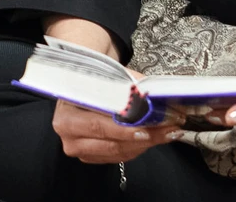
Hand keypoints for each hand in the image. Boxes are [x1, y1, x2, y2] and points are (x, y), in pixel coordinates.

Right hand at [40, 16, 179, 161]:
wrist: (79, 86)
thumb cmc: (92, 80)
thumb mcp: (107, 77)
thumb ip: (128, 86)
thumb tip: (153, 93)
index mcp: (66, 111)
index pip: (99, 124)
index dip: (124, 129)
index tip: (147, 128)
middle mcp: (67, 133)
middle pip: (112, 143)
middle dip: (145, 137)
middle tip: (169, 129)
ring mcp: (78, 147)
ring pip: (119, 152)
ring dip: (146, 144)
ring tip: (168, 132)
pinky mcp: (89, 156)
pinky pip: (119, 157)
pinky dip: (138, 148)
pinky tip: (153, 137)